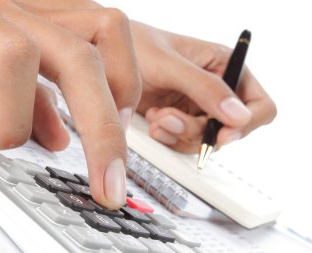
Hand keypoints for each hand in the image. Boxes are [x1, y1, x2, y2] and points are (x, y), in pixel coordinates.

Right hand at [0, 0, 141, 208]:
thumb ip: (33, 102)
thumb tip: (61, 139)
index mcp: (37, 22)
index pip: (107, 32)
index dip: (125, 81)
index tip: (123, 126)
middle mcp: (11, 11)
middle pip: (81, 57)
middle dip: (103, 131)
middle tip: (108, 184)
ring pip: (18, 55)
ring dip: (10, 121)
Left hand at [131, 21, 276, 151]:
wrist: (108, 58)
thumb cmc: (137, 46)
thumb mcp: (170, 64)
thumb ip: (205, 88)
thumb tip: (239, 116)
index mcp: (225, 67)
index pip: (259, 105)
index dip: (246, 124)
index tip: (222, 134)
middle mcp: (215, 90)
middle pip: (227, 130)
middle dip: (197, 130)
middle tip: (169, 118)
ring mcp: (196, 107)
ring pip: (203, 140)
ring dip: (178, 133)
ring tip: (157, 116)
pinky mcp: (178, 119)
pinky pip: (182, 141)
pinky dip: (168, 136)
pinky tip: (153, 121)